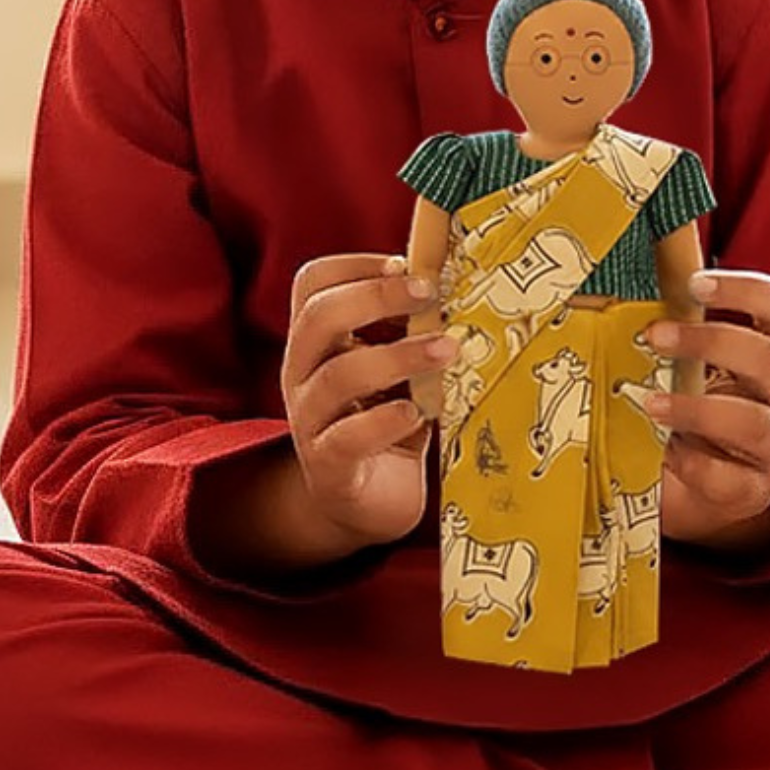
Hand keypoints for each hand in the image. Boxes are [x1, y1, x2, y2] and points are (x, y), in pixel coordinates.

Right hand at [282, 253, 456, 550]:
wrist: (365, 505)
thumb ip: (412, 329)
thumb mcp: (397, 368)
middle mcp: (303, 375)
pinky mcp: (330, 469)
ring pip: (337, 376)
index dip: (356, 265)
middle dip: (375, 296)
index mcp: (317, 342)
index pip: (312, 283)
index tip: (406, 264)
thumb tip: (465, 280)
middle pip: (318, 317)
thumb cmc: (389, 422)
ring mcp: (311, 423)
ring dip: (397, 356)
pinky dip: (382, 422)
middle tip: (429, 293)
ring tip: (446, 349)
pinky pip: (346, 439)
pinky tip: (416, 412)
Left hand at [644, 270, 769, 546]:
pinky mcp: (753, 489)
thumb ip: (671, 333)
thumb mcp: (685, 368)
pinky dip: (692, 464)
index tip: (695, 284)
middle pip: (769, 358)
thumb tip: (616, 282)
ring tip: (649, 403)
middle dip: (710, 342)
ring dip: (697, 409)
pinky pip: (729, 478)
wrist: (691, 490)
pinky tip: (662, 454)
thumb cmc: (686, 413)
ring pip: (755, 422)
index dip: (746, 290)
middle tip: (653, 336)